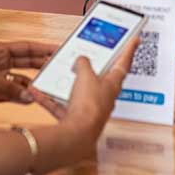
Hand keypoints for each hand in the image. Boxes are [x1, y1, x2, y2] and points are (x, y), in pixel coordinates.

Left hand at [0, 41, 54, 106]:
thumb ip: (7, 87)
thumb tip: (28, 96)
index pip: (25, 47)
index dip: (42, 48)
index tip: (57, 50)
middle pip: (25, 62)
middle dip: (41, 64)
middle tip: (58, 68)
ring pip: (19, 80)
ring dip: (31, 84)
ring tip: (46, 88)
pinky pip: (10, 94)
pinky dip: (20, 97)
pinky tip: (29, 100)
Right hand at [29, 35, 139, 155]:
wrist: (77, 133)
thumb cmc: (89, 106)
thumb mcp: (85, 74)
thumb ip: (83, 63)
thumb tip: (81, 61)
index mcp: (113, 83)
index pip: (124, 62)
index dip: (129, 49)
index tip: (135, 40)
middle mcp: (104, 96)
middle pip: (99, 77)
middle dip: (90, 67)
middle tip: (86, 56)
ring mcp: (89, 108)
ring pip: (77, 91)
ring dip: (66, 83)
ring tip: (56, 73)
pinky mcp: (75, 117)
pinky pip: (61, 104)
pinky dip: (50, 98)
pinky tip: (40, 91)